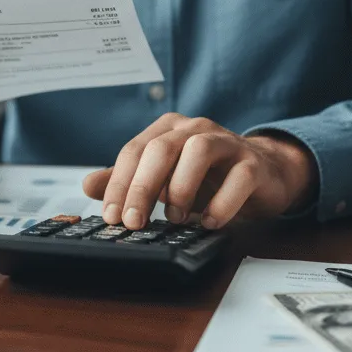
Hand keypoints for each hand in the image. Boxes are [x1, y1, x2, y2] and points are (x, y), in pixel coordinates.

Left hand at [82, 113, 317, 230]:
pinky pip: (238, 178)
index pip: (134, 151)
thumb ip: (128, 180)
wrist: (264, 173)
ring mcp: (226, 142)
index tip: (111, 216)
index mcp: (167, 129)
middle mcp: (194, 128)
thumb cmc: (207, 177)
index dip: (119, 183)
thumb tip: (87, 185)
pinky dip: (222, 203)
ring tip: (175, 219)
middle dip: (142, 187)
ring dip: (181, 188)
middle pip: (161, 149)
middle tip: (134, 221)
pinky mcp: (253, 163)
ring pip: (198, 152)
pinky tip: (210, 222)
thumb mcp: (164, 179)